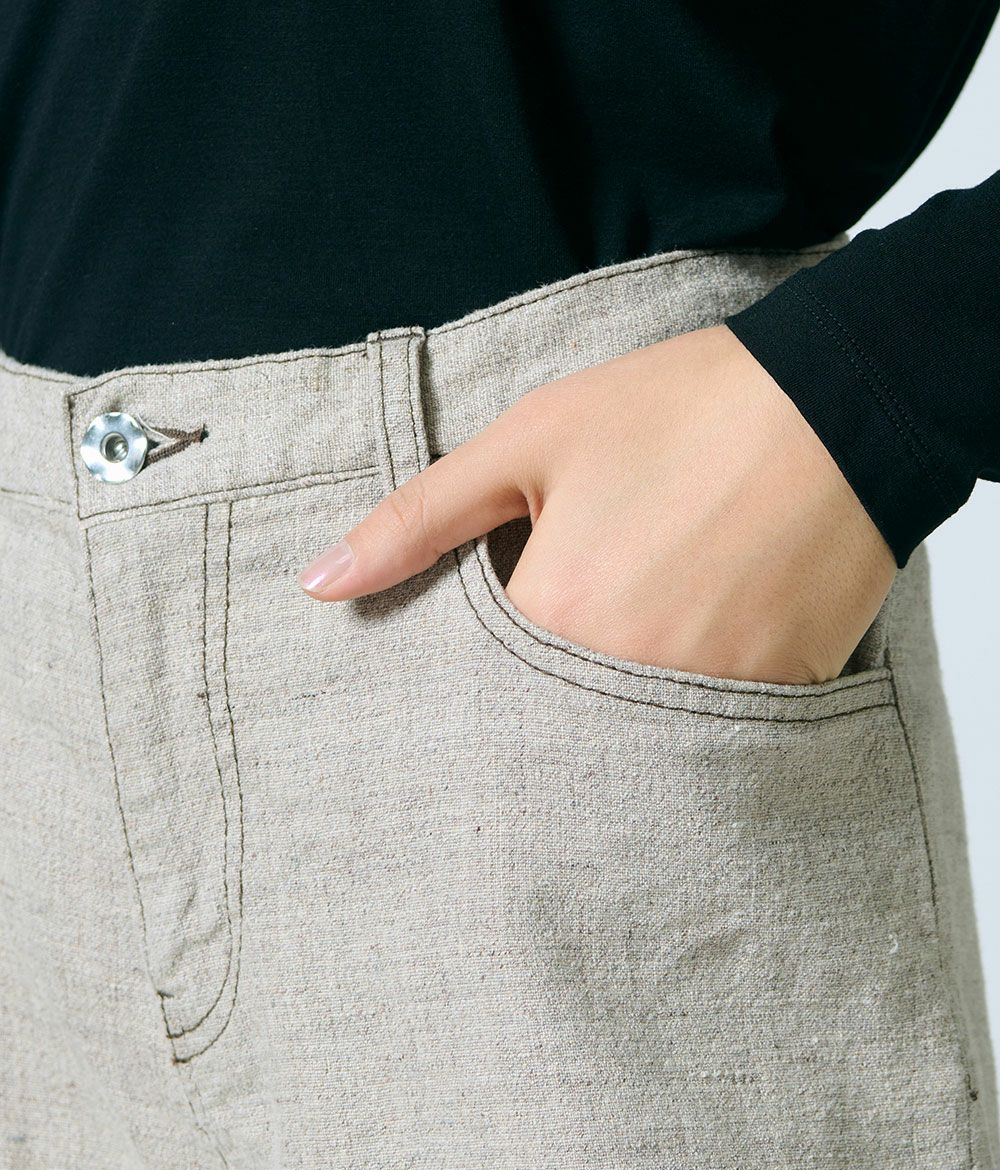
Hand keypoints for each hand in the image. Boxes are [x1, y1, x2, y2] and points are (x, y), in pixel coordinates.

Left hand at [297, 324, 895, 684]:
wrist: (841, 400)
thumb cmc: (681, 409)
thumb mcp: (530, 441)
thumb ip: (418, 519)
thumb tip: (319, 585)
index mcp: (553, 613)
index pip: (476, 687)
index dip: (479, 661)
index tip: (499, 634)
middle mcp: (624, 675)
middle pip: (550, 719)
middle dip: (545, 685)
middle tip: (589, 611)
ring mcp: (706, 694)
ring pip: (629, 730)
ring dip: (618, 691)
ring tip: (651, 609)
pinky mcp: (775, 694)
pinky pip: (706, 727)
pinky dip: (691, 693)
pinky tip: (706, 622)